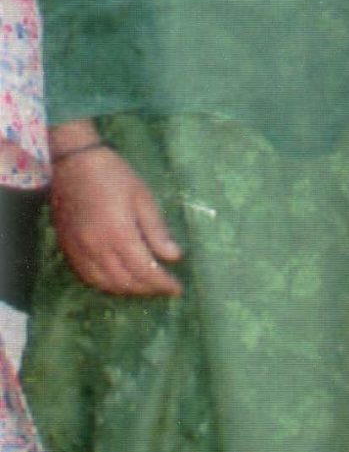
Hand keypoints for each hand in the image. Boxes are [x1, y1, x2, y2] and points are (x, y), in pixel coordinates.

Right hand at [50, 143, 182, 295]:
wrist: (73, 161)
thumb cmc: (113, 175)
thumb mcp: (143, 198)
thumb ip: (157, 231)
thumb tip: (173, 257)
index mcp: (119, 233)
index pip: (145, 271)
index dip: (163, 284)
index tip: (177, 289)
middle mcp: (96, 246)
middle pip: (125, 282)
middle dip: (148, 289)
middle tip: (164, 287)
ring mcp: (78, 248)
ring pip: (105, 283)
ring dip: (128, 290)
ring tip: (145, 286)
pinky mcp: (67, 246)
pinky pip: (86, 275)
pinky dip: (105, 284)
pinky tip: (119, 280)